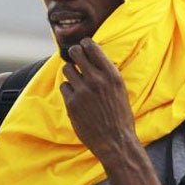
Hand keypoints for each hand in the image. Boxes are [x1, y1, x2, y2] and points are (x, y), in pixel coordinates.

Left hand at [60, 38, 136, 159]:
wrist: (115, 141)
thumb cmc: (120, 116)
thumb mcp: (120, 90)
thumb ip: (107, 74)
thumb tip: (94, 58)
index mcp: (111, 75)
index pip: (92, 47)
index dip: (85, 44)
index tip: (83, 45)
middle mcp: (96, 80)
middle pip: (75, 53)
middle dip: (74, 53)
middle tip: (75, 58)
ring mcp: (82, 91)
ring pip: (67, 69)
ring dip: (70, 72)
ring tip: (76, 80)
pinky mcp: (71, 103)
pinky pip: (64, 86)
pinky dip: (68, 90)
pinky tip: (76, 97)